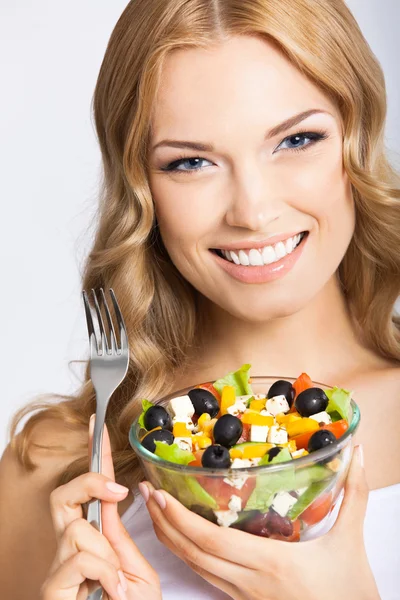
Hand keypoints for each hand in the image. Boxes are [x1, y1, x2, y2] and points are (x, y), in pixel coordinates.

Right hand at [40, 416, 161, 599]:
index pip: (88, 492)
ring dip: (105, 552)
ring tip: (118, 582)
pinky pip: (79, 559)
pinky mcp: (52, 590)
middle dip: (87, 485)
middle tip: (116, 492)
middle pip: (61, 497)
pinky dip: (104, 574)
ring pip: (75, 529)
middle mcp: (69, 552)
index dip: (93, 460)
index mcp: (92, 543)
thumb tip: (121, 495)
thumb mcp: (132, 570)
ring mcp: (58, 571)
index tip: (98, 428)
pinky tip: (113, 592)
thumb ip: (120, 535)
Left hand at [143, 445, 379, 599]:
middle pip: (193, 554)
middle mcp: (249, 582)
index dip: (179, 519)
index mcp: (271, 563)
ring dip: (171, 540)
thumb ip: (354, 494)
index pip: (211, 541)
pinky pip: (207, 579)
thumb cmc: (350, 591)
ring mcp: (244, 596)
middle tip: (147, 494)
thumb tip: (355, 453)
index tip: (159, 494)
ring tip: (156, 512)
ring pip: (196, 569)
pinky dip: (188, 557)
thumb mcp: (351, 541)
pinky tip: (183, 540)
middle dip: (164, 523)